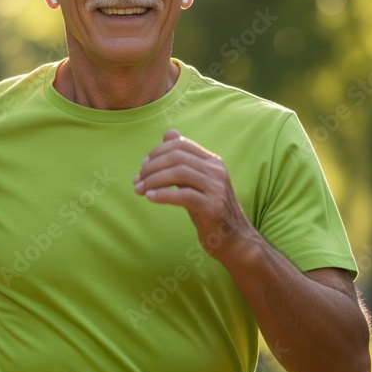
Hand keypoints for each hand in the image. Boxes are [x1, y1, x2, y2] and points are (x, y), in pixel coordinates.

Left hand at [133, 129, 252, 260]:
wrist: (234, 238)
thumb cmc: (210, 209)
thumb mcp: (197, 181)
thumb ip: (183, 160)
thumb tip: (169, 133)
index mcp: (212, 161)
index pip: (181, 145)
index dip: (157, 152)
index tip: (143, 166)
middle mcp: (216, 171)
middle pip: (177, 157)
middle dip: (151, 167)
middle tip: (137, 180)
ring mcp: (216, 189)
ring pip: (178, 173)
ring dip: (153, 180)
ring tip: (139, 189)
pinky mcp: (212, 207)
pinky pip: (183, 195)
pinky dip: (163, 194)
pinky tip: (150, 197)